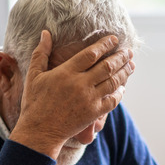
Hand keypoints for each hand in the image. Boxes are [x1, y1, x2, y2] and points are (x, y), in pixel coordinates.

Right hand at [9, 30, 133, 159]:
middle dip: (120, 56)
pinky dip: (119, 93)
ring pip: (113, 81)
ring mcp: (89, 99)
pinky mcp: (93, 114)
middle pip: (107, 66)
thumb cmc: (34, 103)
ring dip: (124, 72)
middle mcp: (80, 84)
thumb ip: (40, 53)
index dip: (105, 44)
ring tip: (131, 64)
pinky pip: (112, 100)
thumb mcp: (33, 75)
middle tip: (128, 51)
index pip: (91, 53)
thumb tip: (45, 33)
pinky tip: (123, 87)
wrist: (39, 131)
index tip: (114, 39)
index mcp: (66, 72)